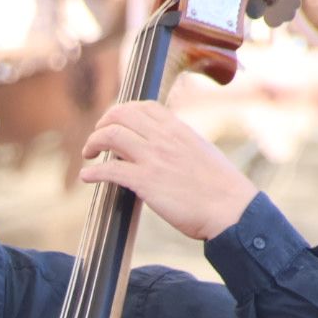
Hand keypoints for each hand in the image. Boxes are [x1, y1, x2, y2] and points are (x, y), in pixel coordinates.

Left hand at [78, 101, 257, 241]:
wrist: (230, 210)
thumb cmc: (220, 189)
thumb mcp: (202, 153)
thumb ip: (181, 145)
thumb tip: (167, 148)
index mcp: (179, 129)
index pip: (144, 107)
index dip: (122, 112)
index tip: (114, 124)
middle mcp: (164, 138)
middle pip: (121, 115)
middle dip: (102, 125)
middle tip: (96, 140)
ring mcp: (154, 158)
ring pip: (111, 136)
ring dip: (93, 143)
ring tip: (89, 155)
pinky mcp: (146, 182)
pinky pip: (110, 169)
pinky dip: (93, 172)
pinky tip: (87, 177)